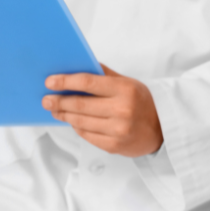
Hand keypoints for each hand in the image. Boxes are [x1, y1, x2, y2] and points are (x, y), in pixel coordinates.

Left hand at [42, 64, 162, 156]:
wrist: (163, 129)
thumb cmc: (140, 101)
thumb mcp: (127, 82)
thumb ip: (103, 74)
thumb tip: (76, 64)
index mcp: (124, 89)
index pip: (87, 82)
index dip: (65, 82)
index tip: (49, 82)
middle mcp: (121, 110)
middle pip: (80, 105)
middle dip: (59, 102)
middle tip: (46, 100)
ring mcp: (118, 130)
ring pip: (80, 121)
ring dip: (64, 115)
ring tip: (54, 110)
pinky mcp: (114, 145)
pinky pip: (86, 135)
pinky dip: (76, 128)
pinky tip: (71, 122)